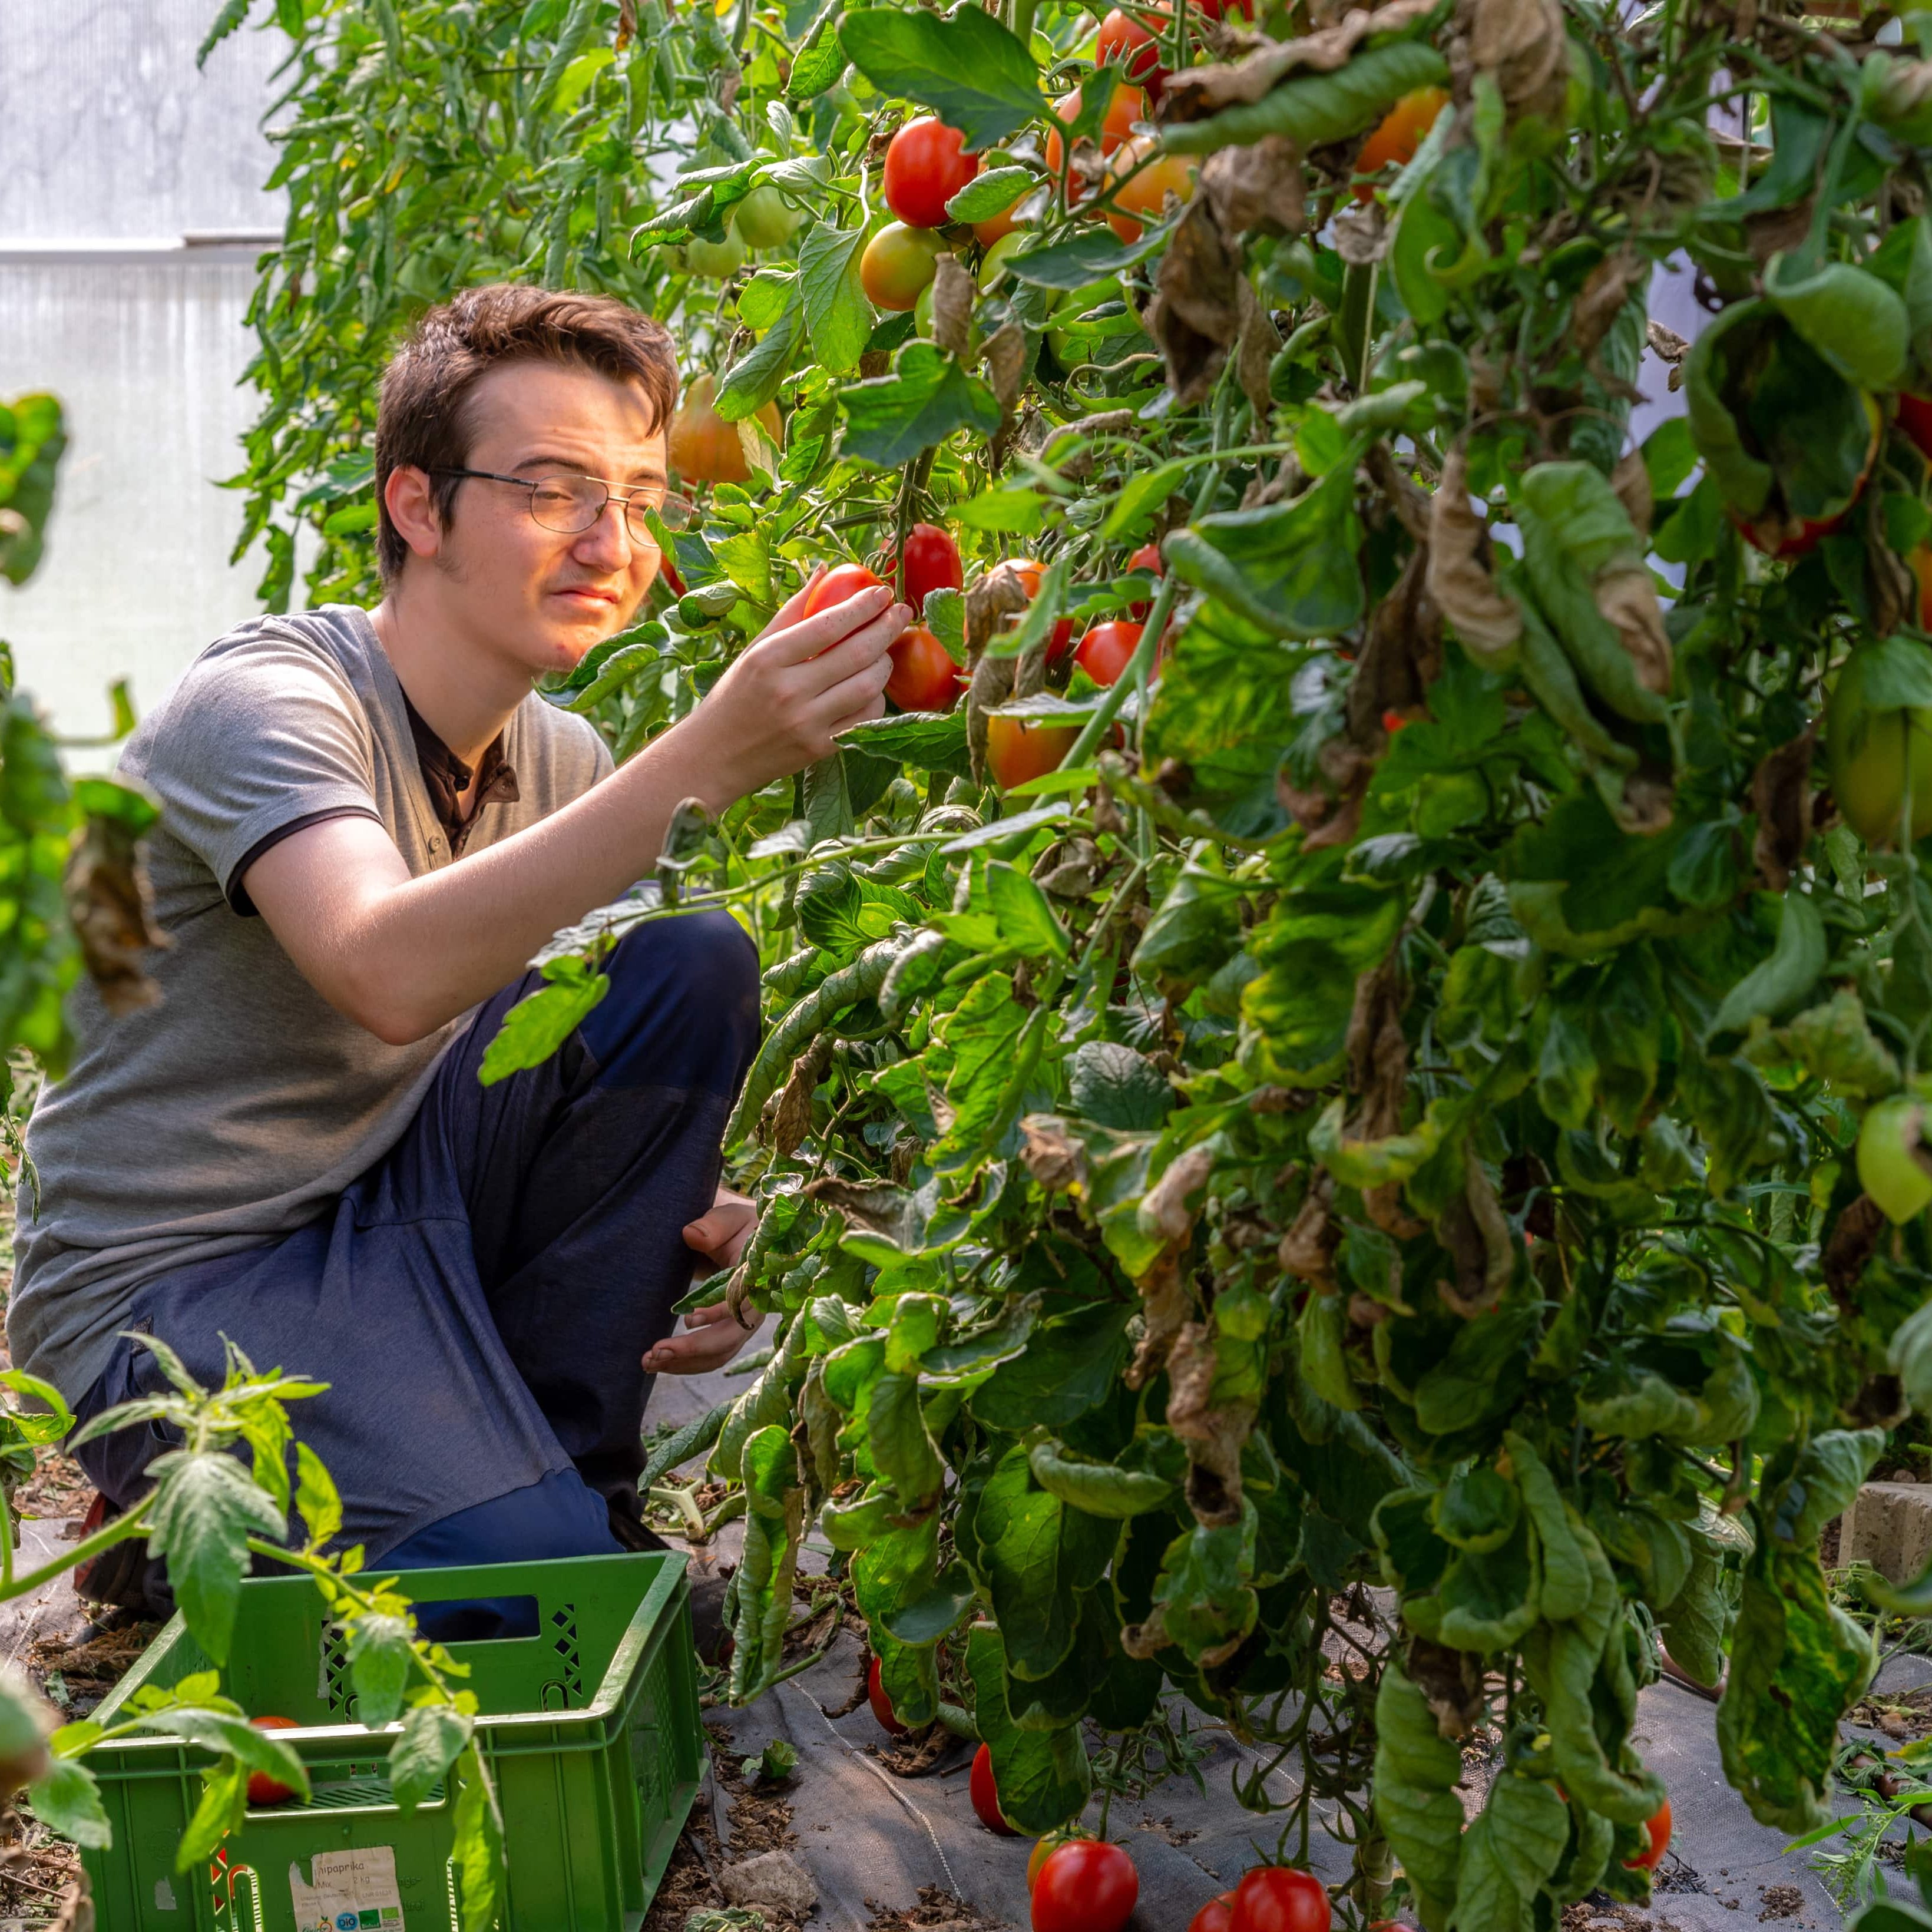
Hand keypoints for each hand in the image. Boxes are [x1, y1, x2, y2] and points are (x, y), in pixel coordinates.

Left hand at [639, 1189, 764, 1374]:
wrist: (743, 1240)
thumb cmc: (736, 1226)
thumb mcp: (728, 1217)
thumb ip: (713, 1225)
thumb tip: (691, 1235)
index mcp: (757, 1279)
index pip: (741, 1303)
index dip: (717, 1313)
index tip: (688, 1319)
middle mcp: (754, 1308)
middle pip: (728, 1338)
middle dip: (693, 1348)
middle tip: (657, 1351)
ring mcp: (743, 1325)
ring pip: (718, 1354)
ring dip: (685, 1363)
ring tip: (649, 1362)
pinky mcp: (729, 1333)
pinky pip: (712, 1356)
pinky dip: (687, 1363)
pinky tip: (661, 1363)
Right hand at [679, 571, 908, 799]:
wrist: (717, 756)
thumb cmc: (736, 695)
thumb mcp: (754, 650)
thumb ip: (791, 612)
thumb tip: (823, 570)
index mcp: (768, 659)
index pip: (827, 625)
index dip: (862, 606)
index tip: (882, 592)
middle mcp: (788, 691)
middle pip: (855, 653)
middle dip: (886, 629)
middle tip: (902, 613)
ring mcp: (807, 723)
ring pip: (867, 686)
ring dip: (885, 663)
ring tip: (885, 650)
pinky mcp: (820, 749)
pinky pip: (865, 718)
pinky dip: (876, 698)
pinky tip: (872, 685)